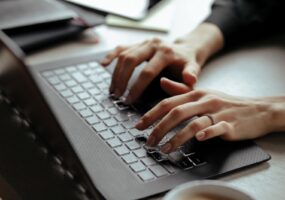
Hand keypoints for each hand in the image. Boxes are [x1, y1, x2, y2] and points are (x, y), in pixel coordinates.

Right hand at [101, 38, 199, 102]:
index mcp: (166, 53)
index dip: (136, 87)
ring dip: (116, 73)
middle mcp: (154, 44)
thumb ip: (184, 82)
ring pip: (124, 55)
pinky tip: (103, 64)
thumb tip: (164, 83)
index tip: (129, 100)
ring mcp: (144, 42)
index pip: (147, 72)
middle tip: (117, 95)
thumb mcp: (193, 73)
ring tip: (113, 89)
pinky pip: (121, 48)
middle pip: (131, 60)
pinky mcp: (138, 43)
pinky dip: (111, 55)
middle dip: (122, 79)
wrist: (186, 50)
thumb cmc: (188, 65)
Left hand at [136, 88, 283, 153]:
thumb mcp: (203, 93)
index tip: (138, 126)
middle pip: (176, 112)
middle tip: (148, 141)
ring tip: (164, 149)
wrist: (256, 109)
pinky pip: (216, 128)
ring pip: (193, 123)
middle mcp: (204, 101)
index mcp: (195, 94)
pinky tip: (197, 140)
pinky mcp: (230, 124)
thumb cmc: (225, 102)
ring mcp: (218, 112)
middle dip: (159, 128)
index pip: (168, 103)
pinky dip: (206, 133)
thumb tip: (162, 82)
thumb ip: (181, 90)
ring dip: (176, 137)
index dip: (151, 114)